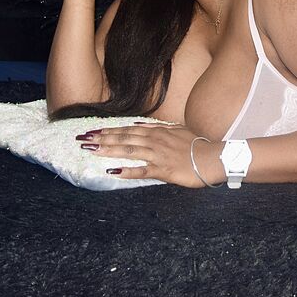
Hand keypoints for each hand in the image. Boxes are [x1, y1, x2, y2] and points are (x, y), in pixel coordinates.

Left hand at [76, 123, 219, 187]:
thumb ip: (161, 128)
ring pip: (129, 150)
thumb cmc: (198, 145)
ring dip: (109, 150)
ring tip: (92, 150)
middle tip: (84, 139)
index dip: (111, 130)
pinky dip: (127, 171)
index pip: (129, 129)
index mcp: (158, 131)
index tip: (94, 130)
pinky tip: (113, 171)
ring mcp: (158, 154)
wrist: (213, 157)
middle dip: (103, 138)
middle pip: (124, 138)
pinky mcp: (163, 169)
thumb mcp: (179, 130)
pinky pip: (142, 170)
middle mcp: (155, 140)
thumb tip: (143, 125)